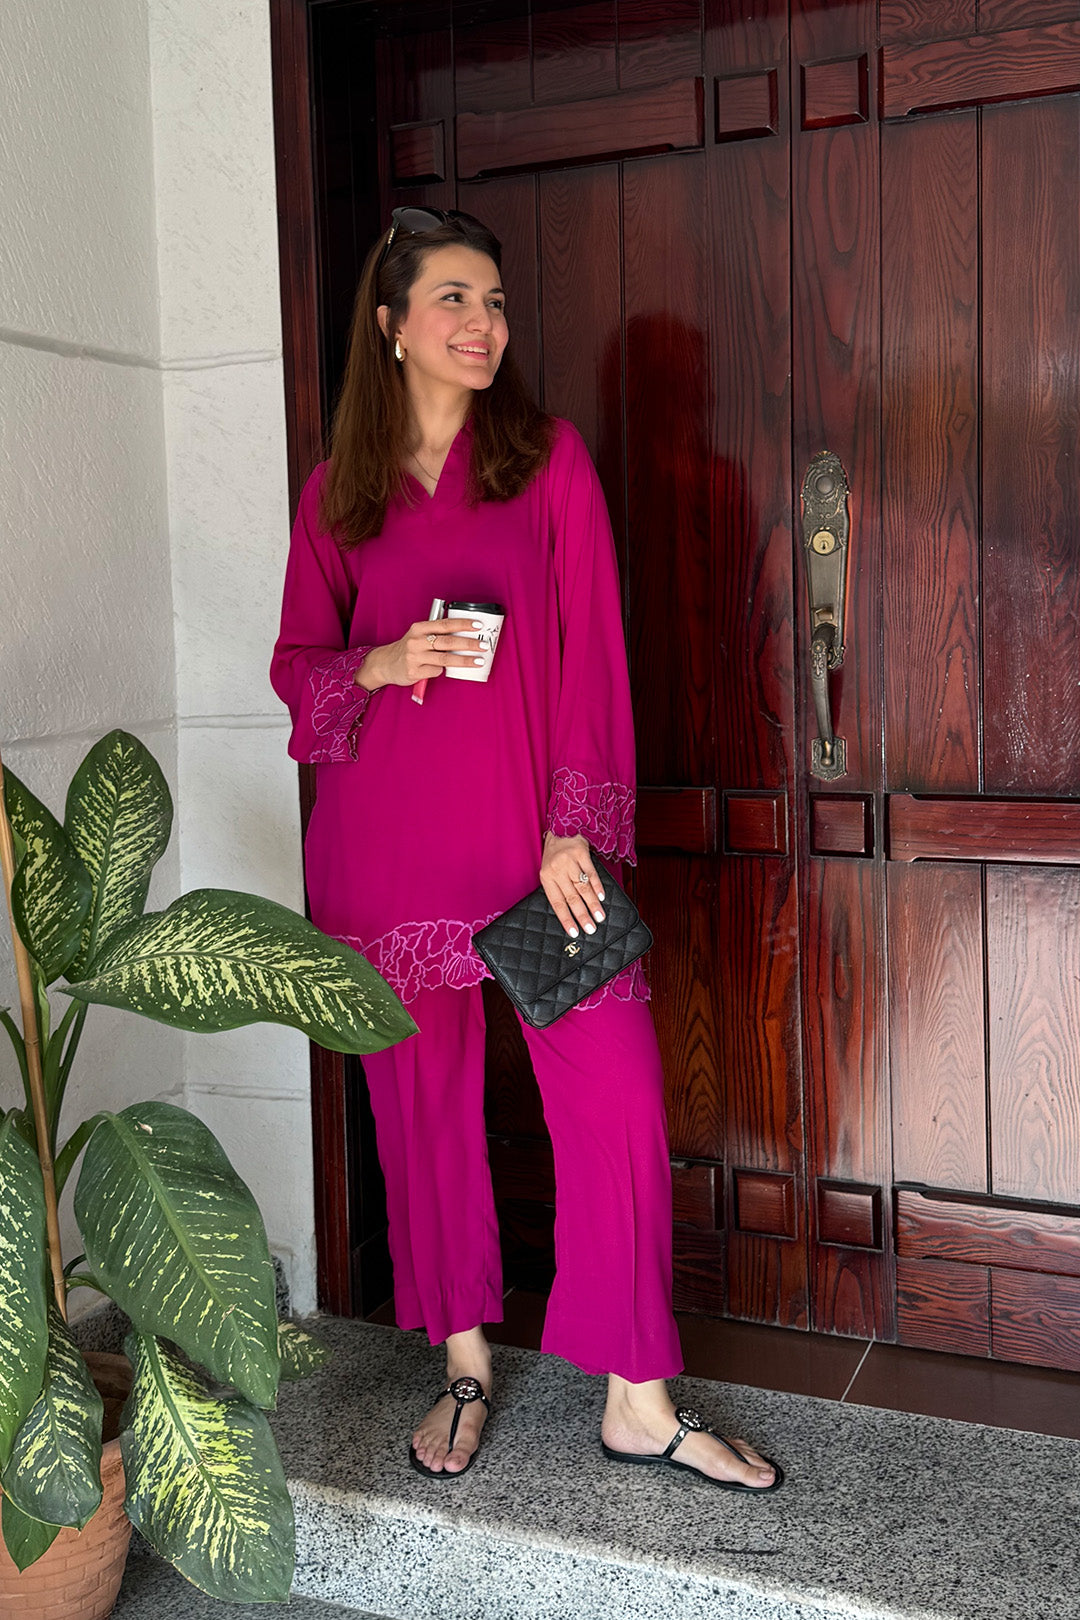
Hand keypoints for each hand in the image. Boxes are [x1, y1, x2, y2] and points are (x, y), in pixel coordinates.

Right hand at [355, 619, 484, 689]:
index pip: (445, 624)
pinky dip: (441, 671)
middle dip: (468, 644)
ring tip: (478, 661)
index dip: (463, 624)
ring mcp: (414, 657)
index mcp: (419, 628)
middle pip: (448, 642)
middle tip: (484, 646)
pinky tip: (440, 670)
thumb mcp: (418, 635)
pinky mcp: (414, 672)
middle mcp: (416, 641)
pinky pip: (435, 671)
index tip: (478, 626)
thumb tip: (465, 633)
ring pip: (445, 659)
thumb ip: (436, 633)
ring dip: (464, 660)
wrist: (384, 663)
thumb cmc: (408, 648)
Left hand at [540, 833, 605, 938]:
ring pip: (582, 887)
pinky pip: (591, 873)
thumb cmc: (555, 854)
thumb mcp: (549, 871)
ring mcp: (569, 860)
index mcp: (546, 877)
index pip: (556, 902)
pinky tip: (602, 897)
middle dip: (582, 915)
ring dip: (592, 904)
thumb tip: (571, 913)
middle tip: (591, 929)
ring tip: (600, 917)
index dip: (565, 918)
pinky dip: (597, 886)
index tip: (574, 932)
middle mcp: (557, 869)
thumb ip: (558, 888)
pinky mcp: (581, 852)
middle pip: (571, 897)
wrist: (561, 827)